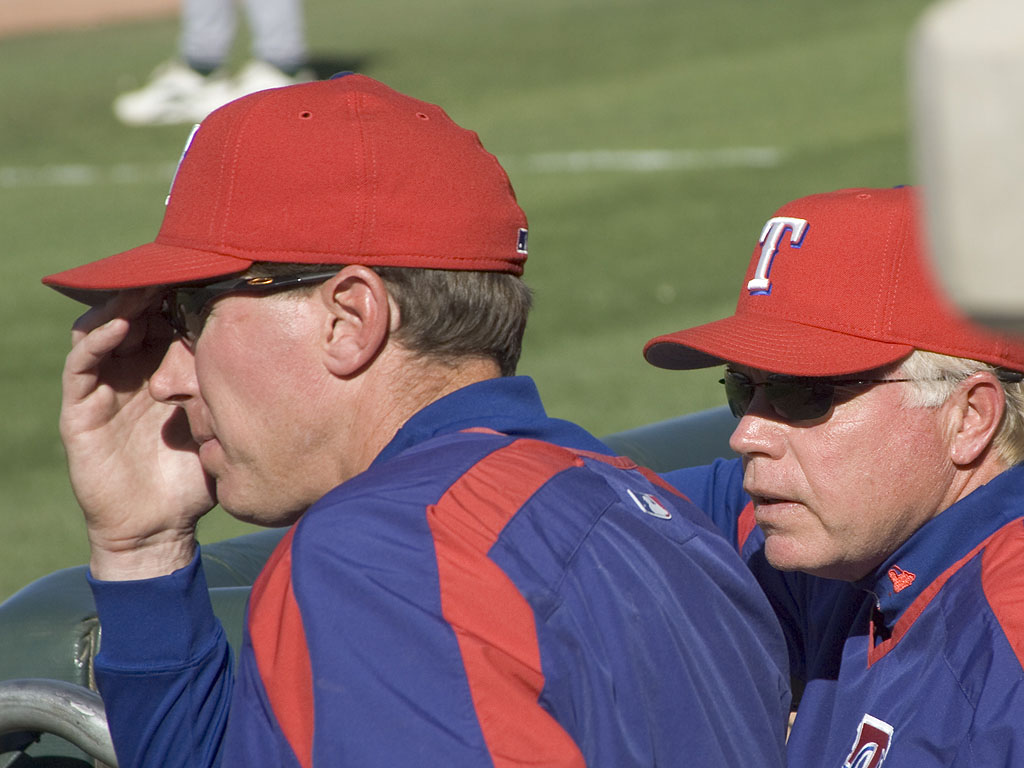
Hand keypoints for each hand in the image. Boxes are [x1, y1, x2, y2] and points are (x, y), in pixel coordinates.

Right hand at [60, 291, 214, 579]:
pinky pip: (82, 366)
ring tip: (146, 284)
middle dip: (153, 289)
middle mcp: (132, 372)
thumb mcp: (222, 424)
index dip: (183, 295)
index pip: (169, 321)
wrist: (160, 527)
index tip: (209, 269)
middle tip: (175, 263)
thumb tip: (285, 356)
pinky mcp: (80, 409)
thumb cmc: (196, 475)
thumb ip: (235, 391)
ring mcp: (103, 388)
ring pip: (105, 330)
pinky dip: (97, 339)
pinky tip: (120, 322)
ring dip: (123, 304)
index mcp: (165, 371)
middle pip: (136, 316)